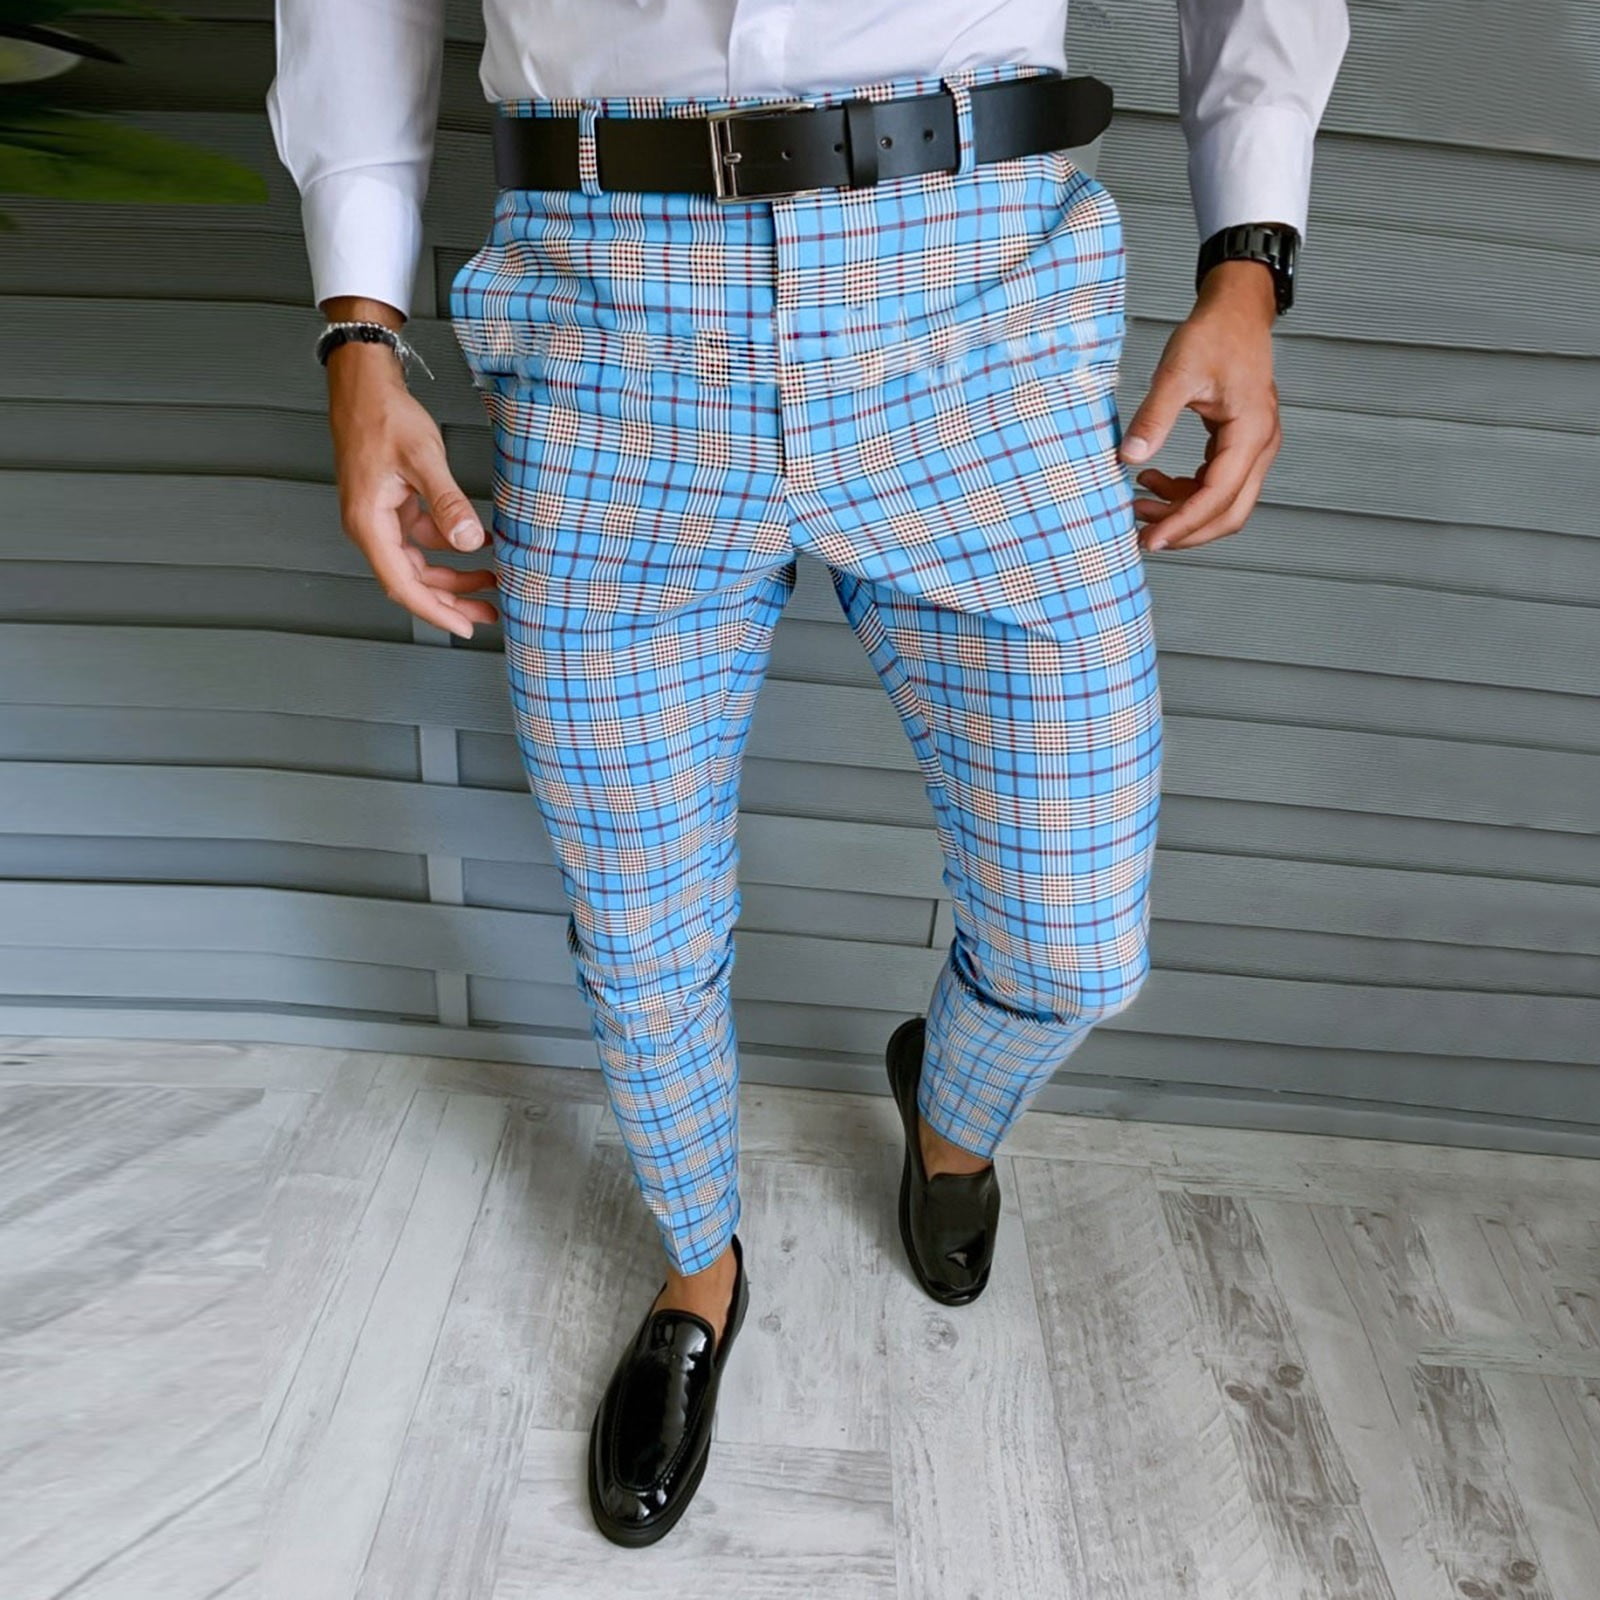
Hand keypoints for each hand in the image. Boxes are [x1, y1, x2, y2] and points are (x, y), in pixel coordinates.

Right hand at [322, 297, 497, 640]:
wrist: (364, 383)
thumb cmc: (385, 415)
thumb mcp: (423, 459)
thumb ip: (447, 502)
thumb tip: (470, 542)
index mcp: (369, 524)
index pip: (403, 585)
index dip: (435, 611)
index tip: (465, 627)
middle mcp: (371, 527)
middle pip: (412, 581)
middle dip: (451, 600)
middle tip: (489, 612)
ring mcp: (381, 518)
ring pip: (418, 563)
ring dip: (453, 575)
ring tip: (492, 583)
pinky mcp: (392, 506)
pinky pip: (421, 539)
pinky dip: (448, 545)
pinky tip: (478, 543)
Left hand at [1117, 259, 1282, 552]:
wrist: (1237, 311)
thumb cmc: (1215, 334)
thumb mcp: (1176, 373)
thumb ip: (1153, 417)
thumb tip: (1130, 458)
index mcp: (1251, 432)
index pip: (1218, 496)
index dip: (1183, 524)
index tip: (1151, 540)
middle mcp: (1261, 445)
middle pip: (1229, 513)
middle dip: (1186, 531)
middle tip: (1143, 536)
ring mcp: (1254, 447)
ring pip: (1224, 503)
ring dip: (1183, 512)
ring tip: (1140, 504)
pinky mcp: (1241, 444)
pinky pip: (1217, 484)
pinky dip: (1186, 492)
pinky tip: (1154, 480)